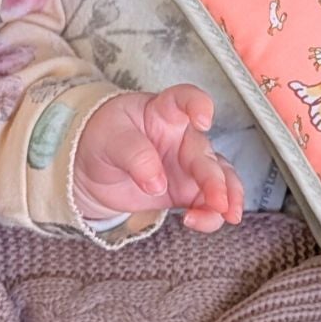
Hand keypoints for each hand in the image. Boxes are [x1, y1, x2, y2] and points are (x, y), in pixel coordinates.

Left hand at [71, 85, 244, 232]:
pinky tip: (199, 222)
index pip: (186, 99)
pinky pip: (208, 203)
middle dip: (215, 178)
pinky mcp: (187, 192)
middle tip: (217, 200)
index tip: (203, 120)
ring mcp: (189, 165)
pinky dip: (210, 216)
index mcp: (164, 112)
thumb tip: (158, 183)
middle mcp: (184, 137)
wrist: (92, 170)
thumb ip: (134, 155)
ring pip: (220, 178)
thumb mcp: (109, 139)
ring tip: (226, 215)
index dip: (198, 105)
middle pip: (205, 153)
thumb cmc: (103, 140)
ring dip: (228, 196)